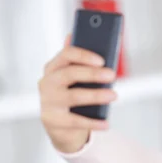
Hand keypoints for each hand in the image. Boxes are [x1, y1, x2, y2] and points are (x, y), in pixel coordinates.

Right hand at [38, 33, 117, 153]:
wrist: (61, 126)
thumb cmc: (73, 95)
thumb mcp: (77, 79)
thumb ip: (83, 62)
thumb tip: (82, 36)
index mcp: (53, 67)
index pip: (66, 55)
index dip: (84, 56)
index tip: (102, 60)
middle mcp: (47, 82)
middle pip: (70, 73)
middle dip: (92, 74)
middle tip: (112, 75)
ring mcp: (48, 101)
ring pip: (74, 96)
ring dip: (96, 95)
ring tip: (114, 95)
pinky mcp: (52, 120)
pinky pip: (76, 121)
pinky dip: (93, 122)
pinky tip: (107, 123)